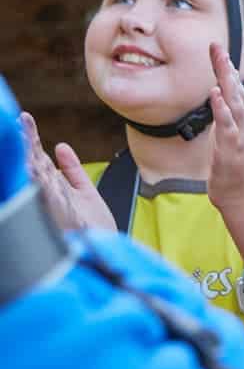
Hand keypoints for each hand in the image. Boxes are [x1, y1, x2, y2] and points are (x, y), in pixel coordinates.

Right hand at [19, 110, 114, 230]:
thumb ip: (71, 169)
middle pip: (33, 162)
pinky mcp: (63, 211)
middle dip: (24, 142)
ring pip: (36, 174)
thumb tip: (59, 146)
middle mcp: (49, 193)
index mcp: (52, 186)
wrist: (103, 249)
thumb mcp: (83, 191)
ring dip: (27, 156)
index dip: (29, 138)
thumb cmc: (91, 224)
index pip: (36, 158)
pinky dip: (41, 178)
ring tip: (18, 135)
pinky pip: (49, 192)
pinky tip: (34, 163)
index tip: (22, 118)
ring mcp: (53, 202)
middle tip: (15, 120)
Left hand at [206, 44, 243, 212]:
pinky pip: (227, 125)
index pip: (231, 87)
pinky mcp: (233, 147)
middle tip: (217, 46)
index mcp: (237, 118)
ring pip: (234, 102)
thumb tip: (219, 93)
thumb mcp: (226, 136)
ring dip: (227, 82)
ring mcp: (239, 134)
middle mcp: (241, 122)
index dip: (224, 68)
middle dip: (225, 67)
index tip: (216, 48)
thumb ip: (224, 114)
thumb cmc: (233, 166)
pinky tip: (215, 94)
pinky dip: (222, 108)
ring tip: (221, 63)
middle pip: (234, 89)